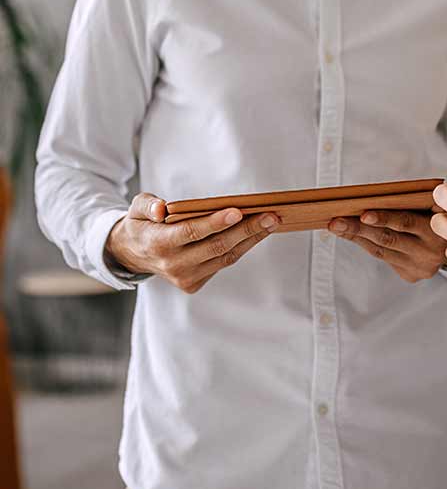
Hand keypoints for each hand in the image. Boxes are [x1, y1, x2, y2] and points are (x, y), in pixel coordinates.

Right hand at [105, 192, 278, 293]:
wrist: (132, 254)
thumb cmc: (142, 224)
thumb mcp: (136, 208)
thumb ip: (148, 205)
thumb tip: (161, 209)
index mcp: (158, 244)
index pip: (191, 232)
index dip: (214, 223)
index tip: (237, 211)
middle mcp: (173, 264)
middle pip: (216, 246)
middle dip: (247, 230)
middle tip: (271, 215)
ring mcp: (185, 277)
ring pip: (225, 257)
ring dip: (251, 238)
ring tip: (272, 221)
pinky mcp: (194, 283)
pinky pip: (224, 262)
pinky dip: (243, 247)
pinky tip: (258, 232)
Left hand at [329, 208, 446, 282]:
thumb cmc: (443, 213)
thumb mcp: (441, 204)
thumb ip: (417, 201)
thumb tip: (373, 197)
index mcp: (438, 229)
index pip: (406, 223)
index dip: (384, 218)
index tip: (362, 213)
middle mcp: (430, 251)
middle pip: (388, 239)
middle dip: (358, 229)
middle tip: (336, 221)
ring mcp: (421, 266)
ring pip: (382, 251)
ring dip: (357, 238)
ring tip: (337, 226)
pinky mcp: (413, 275)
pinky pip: (385, 259)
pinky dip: (367, 245)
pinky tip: (353, 235)